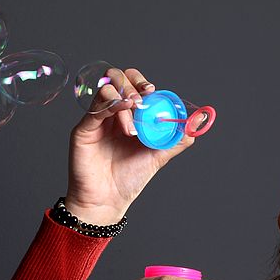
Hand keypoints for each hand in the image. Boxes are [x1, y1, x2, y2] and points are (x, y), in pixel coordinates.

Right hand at [65, 67, 194, 225]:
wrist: (108, 201)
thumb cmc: (128, 179)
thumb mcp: (158, 156)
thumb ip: (175, 139)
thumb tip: (196, 125)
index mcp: (127, 115)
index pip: (132, 84)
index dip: (142, 82)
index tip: (153, 91)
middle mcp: (110, 113)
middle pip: (116, 78)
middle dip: (132, 85)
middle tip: (142, 102)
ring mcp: (96, 120)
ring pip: (106, 90)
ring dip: (123, 100)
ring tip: (132, 126)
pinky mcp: (83, 130)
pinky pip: (95, 109)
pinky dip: (111, 105)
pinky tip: (122, 110)